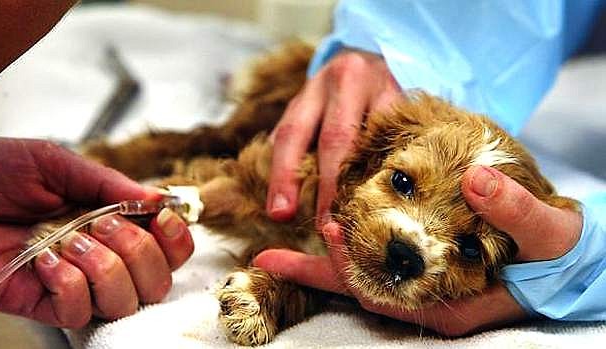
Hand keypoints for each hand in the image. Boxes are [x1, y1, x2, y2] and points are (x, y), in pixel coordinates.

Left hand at [0, 137, 193, 326]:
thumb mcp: (53, 162)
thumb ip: (107, 182)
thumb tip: (159, 197)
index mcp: (111, 220)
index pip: (167, 245)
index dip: (175, 237)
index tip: (161, 218)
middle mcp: (101, 255)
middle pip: (157, 280)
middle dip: (140, 251)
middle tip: (104, 224)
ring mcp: (75, 282)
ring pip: (125, 302)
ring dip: (105, 268)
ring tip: (70, 242)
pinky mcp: (42, 304)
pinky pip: (78, 313)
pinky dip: (69, 285)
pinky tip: (44, 261)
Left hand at [254, 166, 582, 335]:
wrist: (561, 254)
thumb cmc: (556, 248)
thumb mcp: (546, 229)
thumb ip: (516, 210)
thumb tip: (480, 182)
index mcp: (450, 304)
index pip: (386, 292)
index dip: (353, 266)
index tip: (329, 233)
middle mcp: (427, 302)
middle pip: (362, 290)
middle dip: (319, 273)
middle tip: (273, 257)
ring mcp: (421, 290)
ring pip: (363, 280)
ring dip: (325, 264)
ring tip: (281, 252)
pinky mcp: (420, 272)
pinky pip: (375, 266)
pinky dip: (350, 254)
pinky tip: (328, 235)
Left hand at [266, 49, 402, 225]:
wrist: (377, 58)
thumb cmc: (336, 98)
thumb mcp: (309, 109)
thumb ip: (293, 145)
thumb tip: (280, 202)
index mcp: (312, 89)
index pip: (292, 134)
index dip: (284, 175)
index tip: (280, 213)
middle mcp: (347, 82)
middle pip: (336, 139)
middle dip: (329, 187)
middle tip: (326, 226)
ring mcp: (384, 88)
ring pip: (374, 141)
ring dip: (366, 183)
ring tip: (360, 218)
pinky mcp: (413, 102)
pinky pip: (403, 141)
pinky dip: (394, 172)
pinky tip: (390, 197)